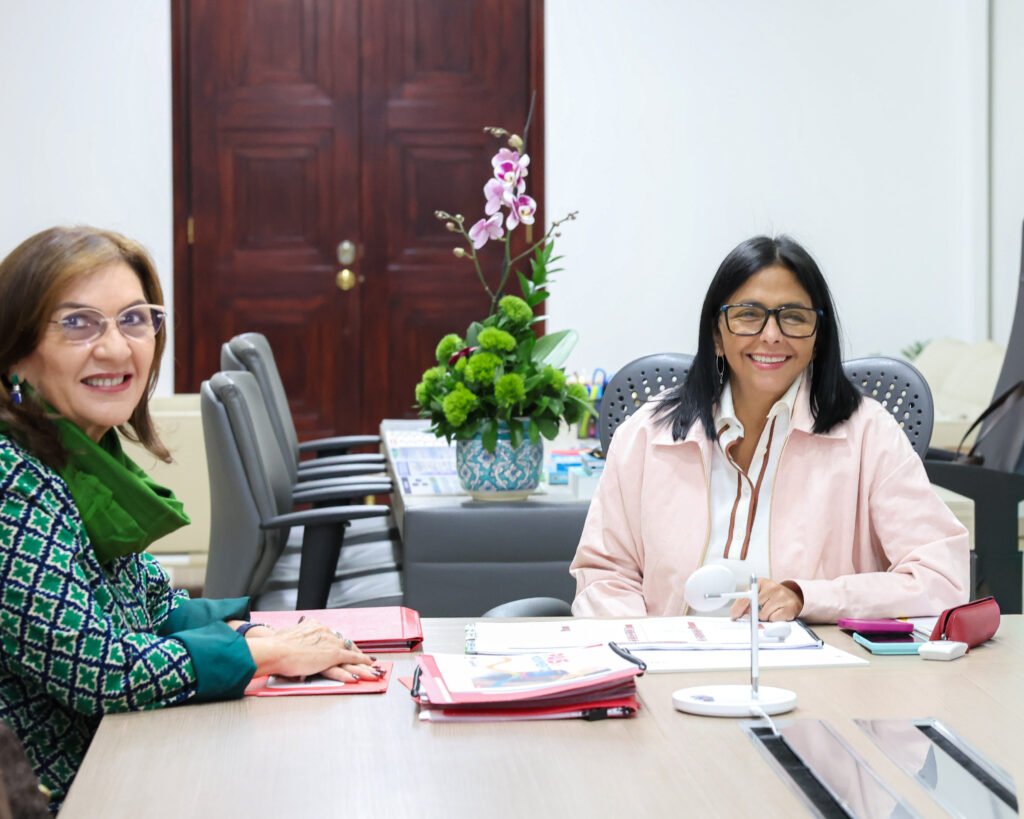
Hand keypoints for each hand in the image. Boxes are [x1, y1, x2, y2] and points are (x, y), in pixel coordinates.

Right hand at [248, 618, 379, 681]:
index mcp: (314, 626)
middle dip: (356, 653)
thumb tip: (292, 639)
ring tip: (374, 668)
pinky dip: (362, 663)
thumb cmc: (275, 646)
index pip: (333, 637)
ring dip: (363, 662)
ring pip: (352, 653)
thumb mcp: (286, 636)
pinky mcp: (333, 654)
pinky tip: (369, 666)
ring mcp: (330, 643)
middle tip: (367, 660)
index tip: (347, 649)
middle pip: (345, 644)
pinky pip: (351, 659)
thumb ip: (294, 637)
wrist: (275, 650)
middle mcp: (325, 632)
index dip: (342, 645)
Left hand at [730, 579, 802, 621]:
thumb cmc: (772, 598)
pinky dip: (774, 620)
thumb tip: (735, 614)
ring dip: (765, 617)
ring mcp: (782, 596)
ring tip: (771, 611)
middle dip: (756, 613)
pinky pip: (774, 620)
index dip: (739, 607)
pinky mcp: (790, 607)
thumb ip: (745, 603)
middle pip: (754, 608)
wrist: (793, 598)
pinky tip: (778, 614)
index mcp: (761, 582)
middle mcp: (772, 587)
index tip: (734, 615)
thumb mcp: (758, 595)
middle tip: (762, 610)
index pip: (746, 596)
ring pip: (764, 615)